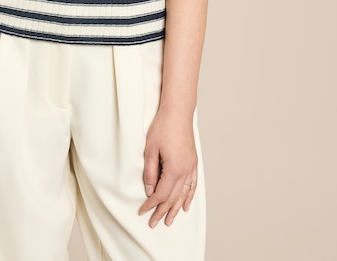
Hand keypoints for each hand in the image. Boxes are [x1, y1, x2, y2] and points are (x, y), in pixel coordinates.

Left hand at [138, 111, 198, 227]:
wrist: (178, 112)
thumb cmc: (162, 128)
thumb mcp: (150, 150)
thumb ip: (150, 172)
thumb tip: (150, 191)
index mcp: (174, 169)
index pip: (161, 194)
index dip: (151, 204)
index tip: (142, 211)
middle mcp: (185, 171)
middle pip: (173, 198)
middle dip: (162, 211)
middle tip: (153, 223)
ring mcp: (191, 167)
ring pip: (184, 194)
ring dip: (175, 209)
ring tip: (169, 221)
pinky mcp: (193, 162)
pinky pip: (192, 185)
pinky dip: (189, 197)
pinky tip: (185, 205)